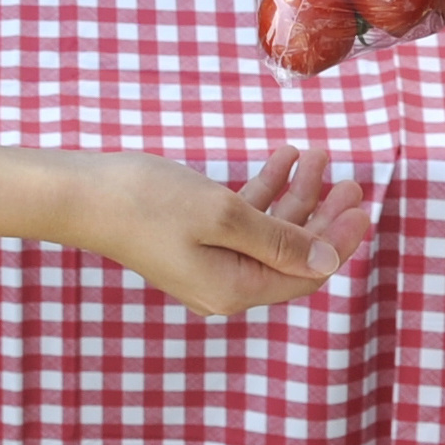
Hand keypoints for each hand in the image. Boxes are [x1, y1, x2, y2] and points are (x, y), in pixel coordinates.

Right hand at [62, 146, 370, 314]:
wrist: (82, 195)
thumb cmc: (148, 202)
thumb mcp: (223, 215)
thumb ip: (278, 239)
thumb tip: (326, 262)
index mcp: (236, 289)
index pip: (305, 273)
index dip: (337, 240)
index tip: (362, 206)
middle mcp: (225, 285)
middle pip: (290, 253)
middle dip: (320, 214)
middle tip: (349, 178)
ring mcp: (208, 265)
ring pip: (267, 232)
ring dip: (294, 195)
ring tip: (316, 155)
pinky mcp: (192, 242)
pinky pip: (241, 222)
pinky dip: (263, 192)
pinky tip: (280, 159)